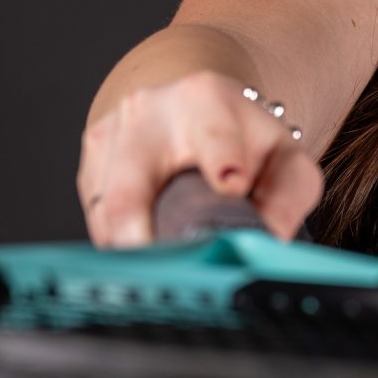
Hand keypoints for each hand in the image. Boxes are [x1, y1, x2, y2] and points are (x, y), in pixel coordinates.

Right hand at [77, 69, 324, 246]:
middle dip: (140, 232)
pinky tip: (145, 259)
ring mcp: (110, 137)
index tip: (230, 188)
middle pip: (133, 183)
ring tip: (162, 278)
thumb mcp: (282, 159)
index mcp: (206, 100)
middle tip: (163, 270)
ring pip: (108, 212)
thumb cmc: (243, 143)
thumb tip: (268, 242)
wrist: (194, 109)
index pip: (213, 137)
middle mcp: (147, 112)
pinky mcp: (89, 165)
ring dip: (132, 251)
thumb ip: (288, 196)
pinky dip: (120, 247)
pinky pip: (99, 221)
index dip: (222, 163)